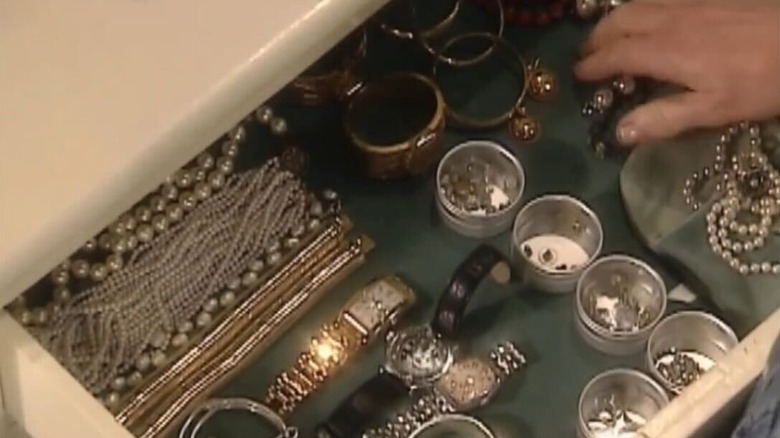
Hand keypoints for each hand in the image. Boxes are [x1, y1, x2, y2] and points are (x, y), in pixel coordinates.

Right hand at [575, 0, 779, 145]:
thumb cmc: (762, 80)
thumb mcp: (715, 110)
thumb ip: (665, 119)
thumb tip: (620, 132)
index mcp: (666, 51)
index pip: (617, 54)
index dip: (594, 65)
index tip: (578, 75)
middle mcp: (671, 19)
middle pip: (621, 21)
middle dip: (598, 36)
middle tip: (587, 54)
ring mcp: (691, 2)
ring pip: (640, 4)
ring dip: (617, 19)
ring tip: (610, 34)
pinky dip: (642, 7)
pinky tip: (650, 18)